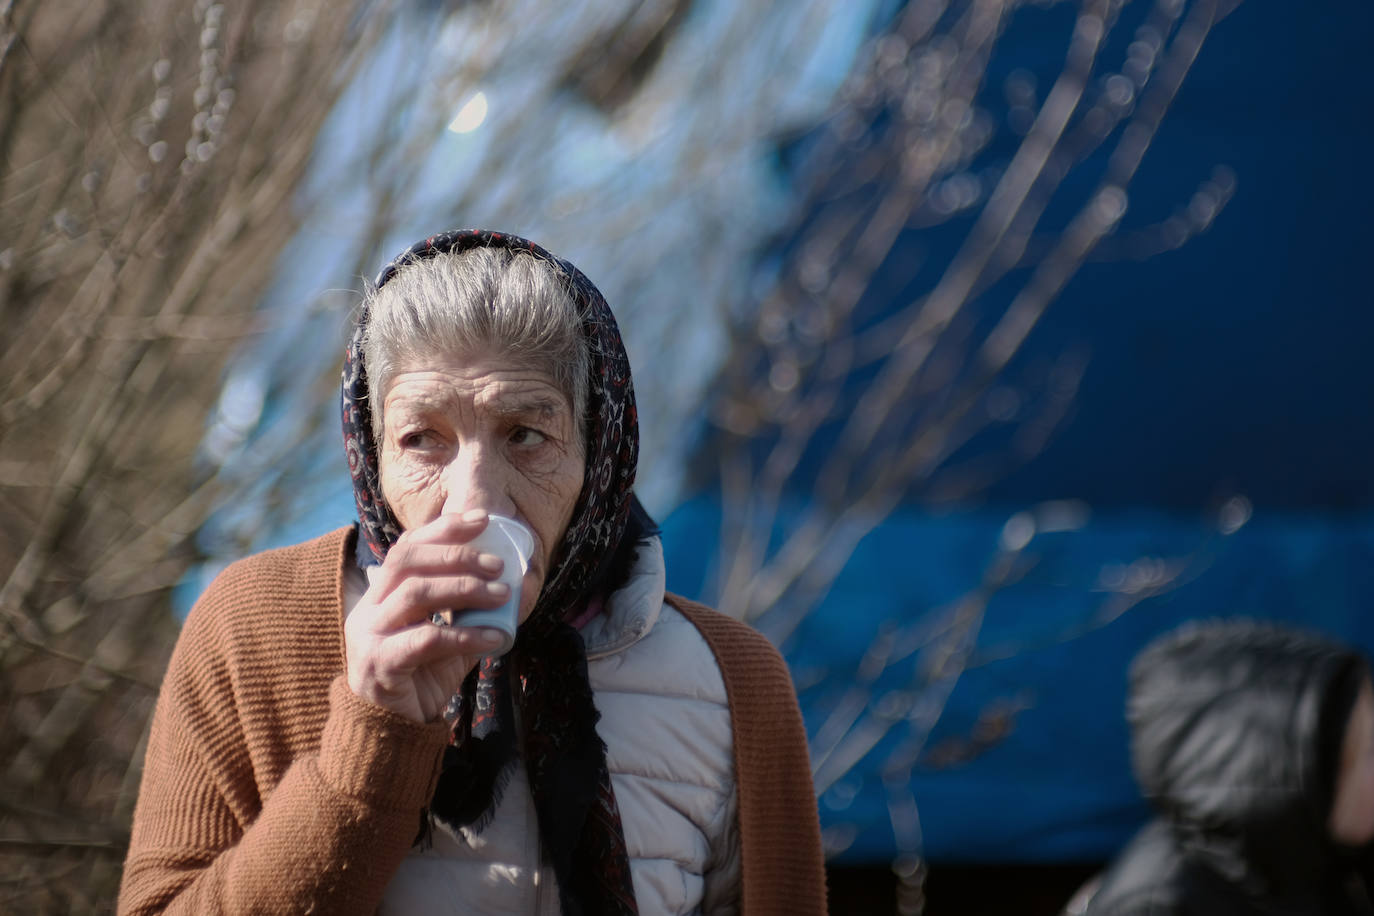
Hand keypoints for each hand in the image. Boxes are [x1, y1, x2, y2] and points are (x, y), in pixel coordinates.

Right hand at [345, 510, 508, 722]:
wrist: (393, 732)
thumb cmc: (421, 678)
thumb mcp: (449, 637)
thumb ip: (469, 611)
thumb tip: (514, 584)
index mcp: (380, 595)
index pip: (407, 547)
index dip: (443, 530)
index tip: (482, 520)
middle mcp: (369, 609)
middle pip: (407, 562)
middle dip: (456, 555)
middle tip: (497, 565)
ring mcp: (369, 636)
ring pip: (415, 594)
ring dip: (464, 589)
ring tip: (501, 595)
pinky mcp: (379, 665)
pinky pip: (426, 640)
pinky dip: (465, 634)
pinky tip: (495, 636)